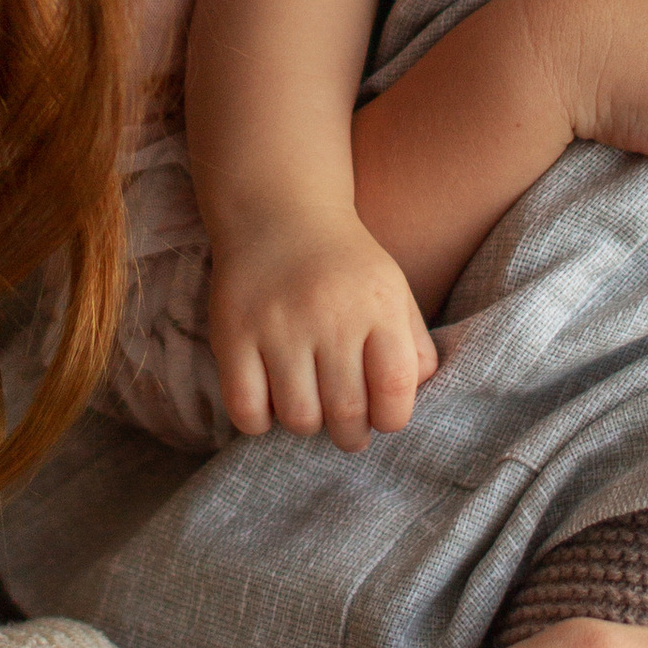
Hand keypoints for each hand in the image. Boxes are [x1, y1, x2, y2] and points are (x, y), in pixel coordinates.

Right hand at [208, 205, 438, 448]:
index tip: (382, 416)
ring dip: (307, 425)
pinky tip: (270, 402)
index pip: (395, 387)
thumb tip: (411, 401)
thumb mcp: (393, 293)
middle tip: (347, 427)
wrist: (279, 212)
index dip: (392, 419)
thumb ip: (413, 347)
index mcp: (377, 305)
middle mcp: (329, 314)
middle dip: (351, 435)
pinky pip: (246, 408)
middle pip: (346, 413)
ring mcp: (278, 325)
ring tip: (310, 406)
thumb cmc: (345, 267)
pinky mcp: (233, 333)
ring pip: (298, 417)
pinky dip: (260, 421)